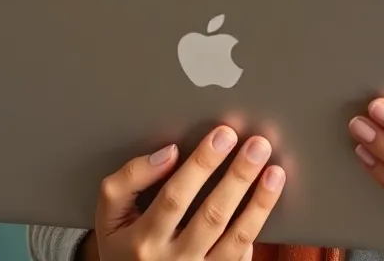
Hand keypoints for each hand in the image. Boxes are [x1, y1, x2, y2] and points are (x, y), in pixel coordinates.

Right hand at [82, 125, 285, 260]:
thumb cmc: (122, 244)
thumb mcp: (108, 214)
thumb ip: (129, 179)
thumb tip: (170, 154)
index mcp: (142, 240)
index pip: (175, 196)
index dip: (201, 164)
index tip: (224, 134)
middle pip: (212, 216)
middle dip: (238, 177)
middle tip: (258, 145)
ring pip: (235, 239)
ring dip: (259, 203)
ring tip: (274, 171)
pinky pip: (240, 258)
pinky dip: (256, 230)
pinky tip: (268, 203)